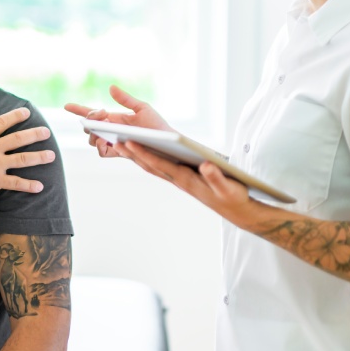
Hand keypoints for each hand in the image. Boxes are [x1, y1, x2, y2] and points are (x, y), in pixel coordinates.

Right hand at [0, 107, 55, 207]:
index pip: (2, 122)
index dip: (15, 116)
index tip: (27, 112)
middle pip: (18, 138)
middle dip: (35, 134)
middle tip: (47, 132)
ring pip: (22, 159)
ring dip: (38, 157)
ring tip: (51, 156)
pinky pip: (16, 183)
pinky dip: (28, 185)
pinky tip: (39, 186)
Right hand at [64, 85, 171, 157]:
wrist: (168, 145)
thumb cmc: (157, 126)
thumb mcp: (142, 109)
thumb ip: (125, 99)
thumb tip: (110, 87)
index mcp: (115, 118)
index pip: (93, 114)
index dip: (79, 110)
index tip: (67, 105)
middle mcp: (112, 131)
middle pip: (89, 127)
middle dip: (89, 119)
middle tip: (100, 114)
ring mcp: (114, 143)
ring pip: (93, 140)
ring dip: (93, 133)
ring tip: (102, 127)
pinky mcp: (119, 154)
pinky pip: (103, 152)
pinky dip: (101, 146)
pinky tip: (107, 140)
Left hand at [116, 141, 252, 220]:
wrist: (235, 209)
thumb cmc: (232, 196)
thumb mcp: (228, 187)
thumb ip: (216, 177)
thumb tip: (205, 165)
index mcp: (187, 179)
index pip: (161, 164)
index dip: (145, 153)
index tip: (130, 143)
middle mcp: (179, 180)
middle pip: (151, 165)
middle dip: (133, 153)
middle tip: (114, 141)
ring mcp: (179, 180)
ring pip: (153, 167)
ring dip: (137, 156)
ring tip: (120, 143)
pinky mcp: (182, 178)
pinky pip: (160, 167)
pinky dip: (148, 158)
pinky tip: (140, 151)